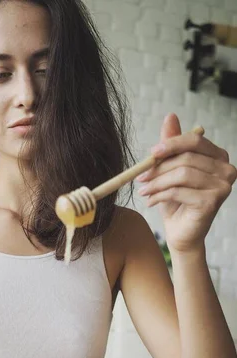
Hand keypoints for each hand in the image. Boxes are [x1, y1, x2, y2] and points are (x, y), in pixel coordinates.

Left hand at [136, 113, 236, 253]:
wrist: (181, 232)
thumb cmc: (176, 201)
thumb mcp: (171, 170)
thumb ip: (172, 146)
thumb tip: (170, 116)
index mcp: (218, 157)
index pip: (195, 140)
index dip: (172, 143)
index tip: (151, 153)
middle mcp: (226, 169)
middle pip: (187, 158)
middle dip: (159, 168)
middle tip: (140, 177)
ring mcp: (222, 186)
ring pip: (182, 175)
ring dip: (157, 183)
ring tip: (144, 191)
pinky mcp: (213, 202)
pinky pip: (179, 191)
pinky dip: (160, 195)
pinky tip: (151, 202)